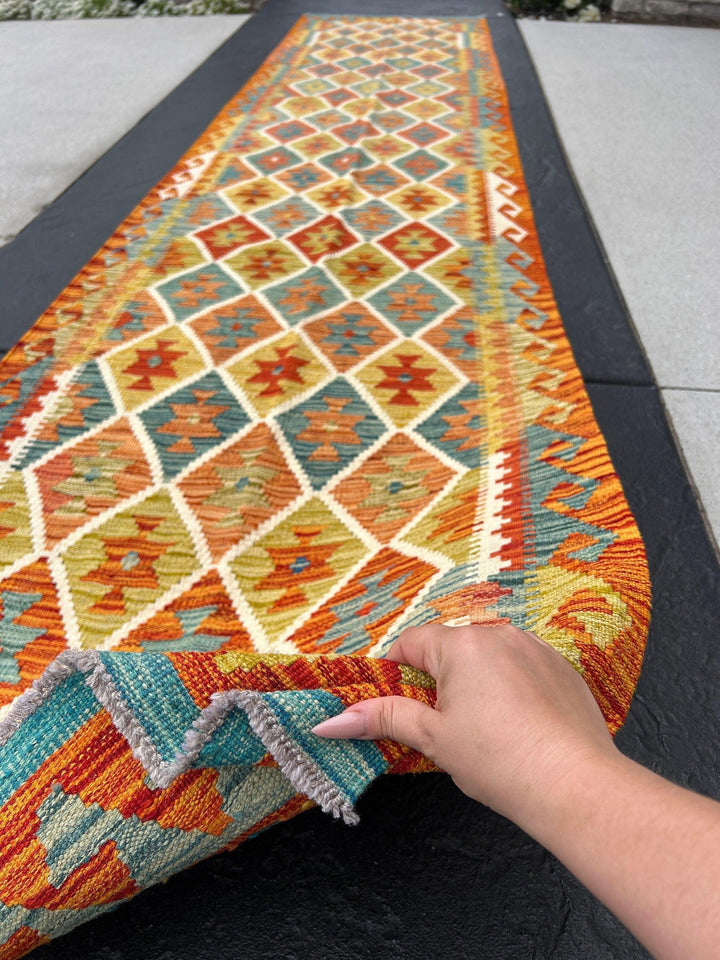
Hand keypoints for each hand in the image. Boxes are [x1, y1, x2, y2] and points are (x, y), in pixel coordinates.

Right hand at [312, 624, 618, 832]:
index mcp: (462, 645)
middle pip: (452, 649)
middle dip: (440, 680)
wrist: (576, 784)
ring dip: (478, 682)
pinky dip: (513, 689)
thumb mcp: (433, 739)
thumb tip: (330, 721)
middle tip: (443, 725)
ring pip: (489, 658)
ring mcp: (536, 648)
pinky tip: (519, 726)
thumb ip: (384, 718)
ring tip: (485, 730)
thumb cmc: (500, 761)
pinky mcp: (563, 667)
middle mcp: (499, 634)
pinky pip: (524, 668)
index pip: (412, 642)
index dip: (398, 671)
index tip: (398, 702)